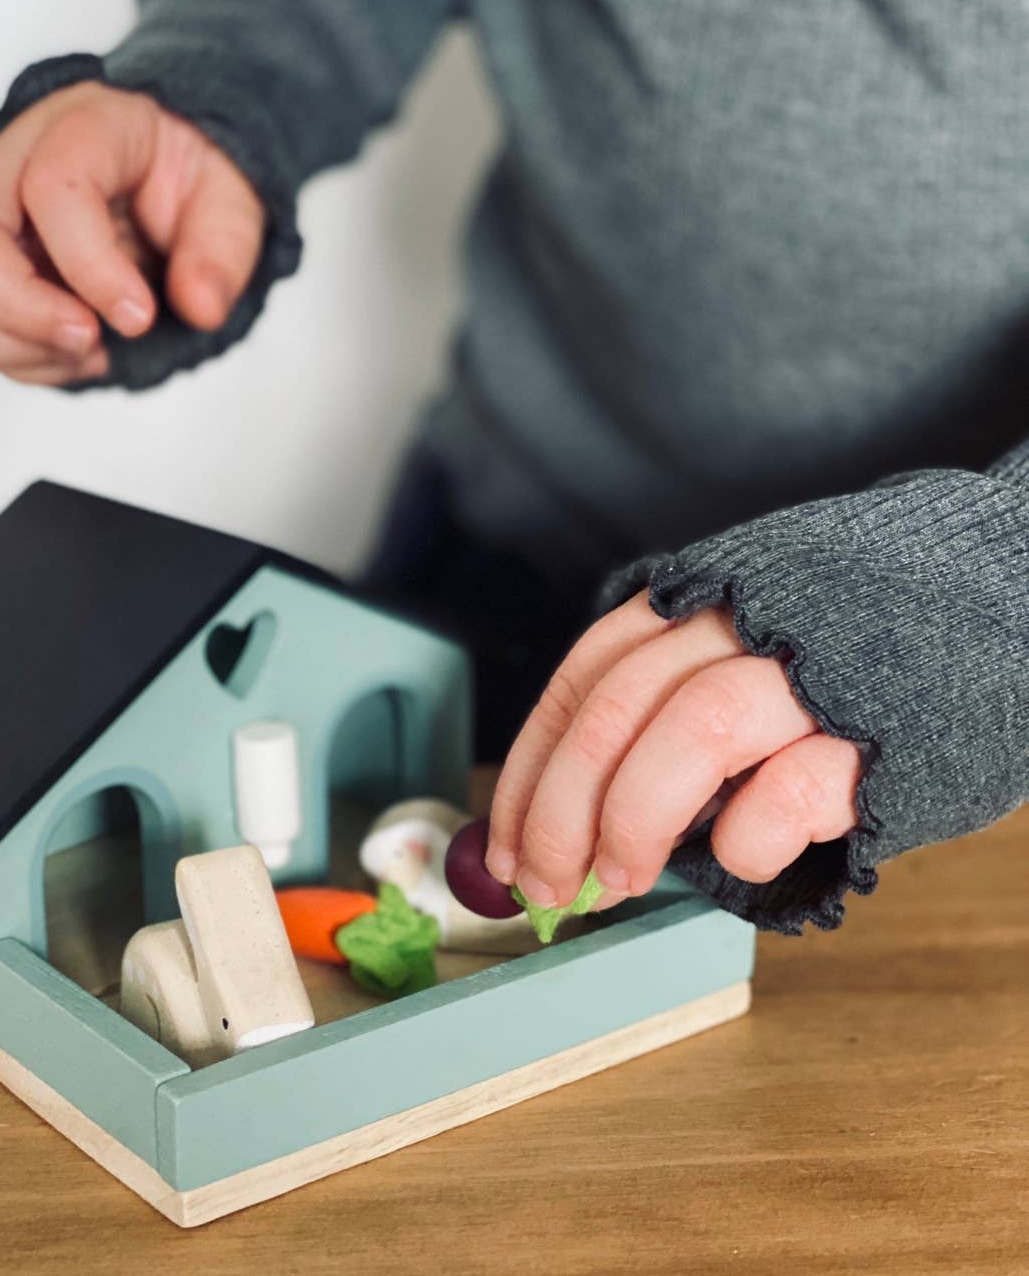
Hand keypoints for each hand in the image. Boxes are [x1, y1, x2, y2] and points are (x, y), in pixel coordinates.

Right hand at [0, 81, 264, 384]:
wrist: (167, 179)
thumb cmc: (188, 181)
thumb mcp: (233, 205)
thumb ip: (223, 254)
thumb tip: (202, 307)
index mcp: (86, 125)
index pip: (52, 187)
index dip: (91, 267)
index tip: (139, 319)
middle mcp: (14, 158)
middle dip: (17, 307)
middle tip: (89, 341)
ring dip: (11, 340)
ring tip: (88, 352)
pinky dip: (14, 354)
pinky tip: (73, 354)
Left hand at [485, 591, 860, 908]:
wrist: (996, 601)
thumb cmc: (845, 656)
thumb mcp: (738, 655)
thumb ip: (660, 714)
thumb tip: (566, 825)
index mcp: (696, 600)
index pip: (581, 682)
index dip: (530, 772)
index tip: (506, 846)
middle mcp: (744, 619)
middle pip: (616, 706)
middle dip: (562, 809)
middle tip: (546, 885)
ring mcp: (813, 668)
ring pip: (692, 728)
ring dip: (634, 818)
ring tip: (614, 881)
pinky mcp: (882, 728)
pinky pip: (791, 789)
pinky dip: (748, 838)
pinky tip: (744, 854)